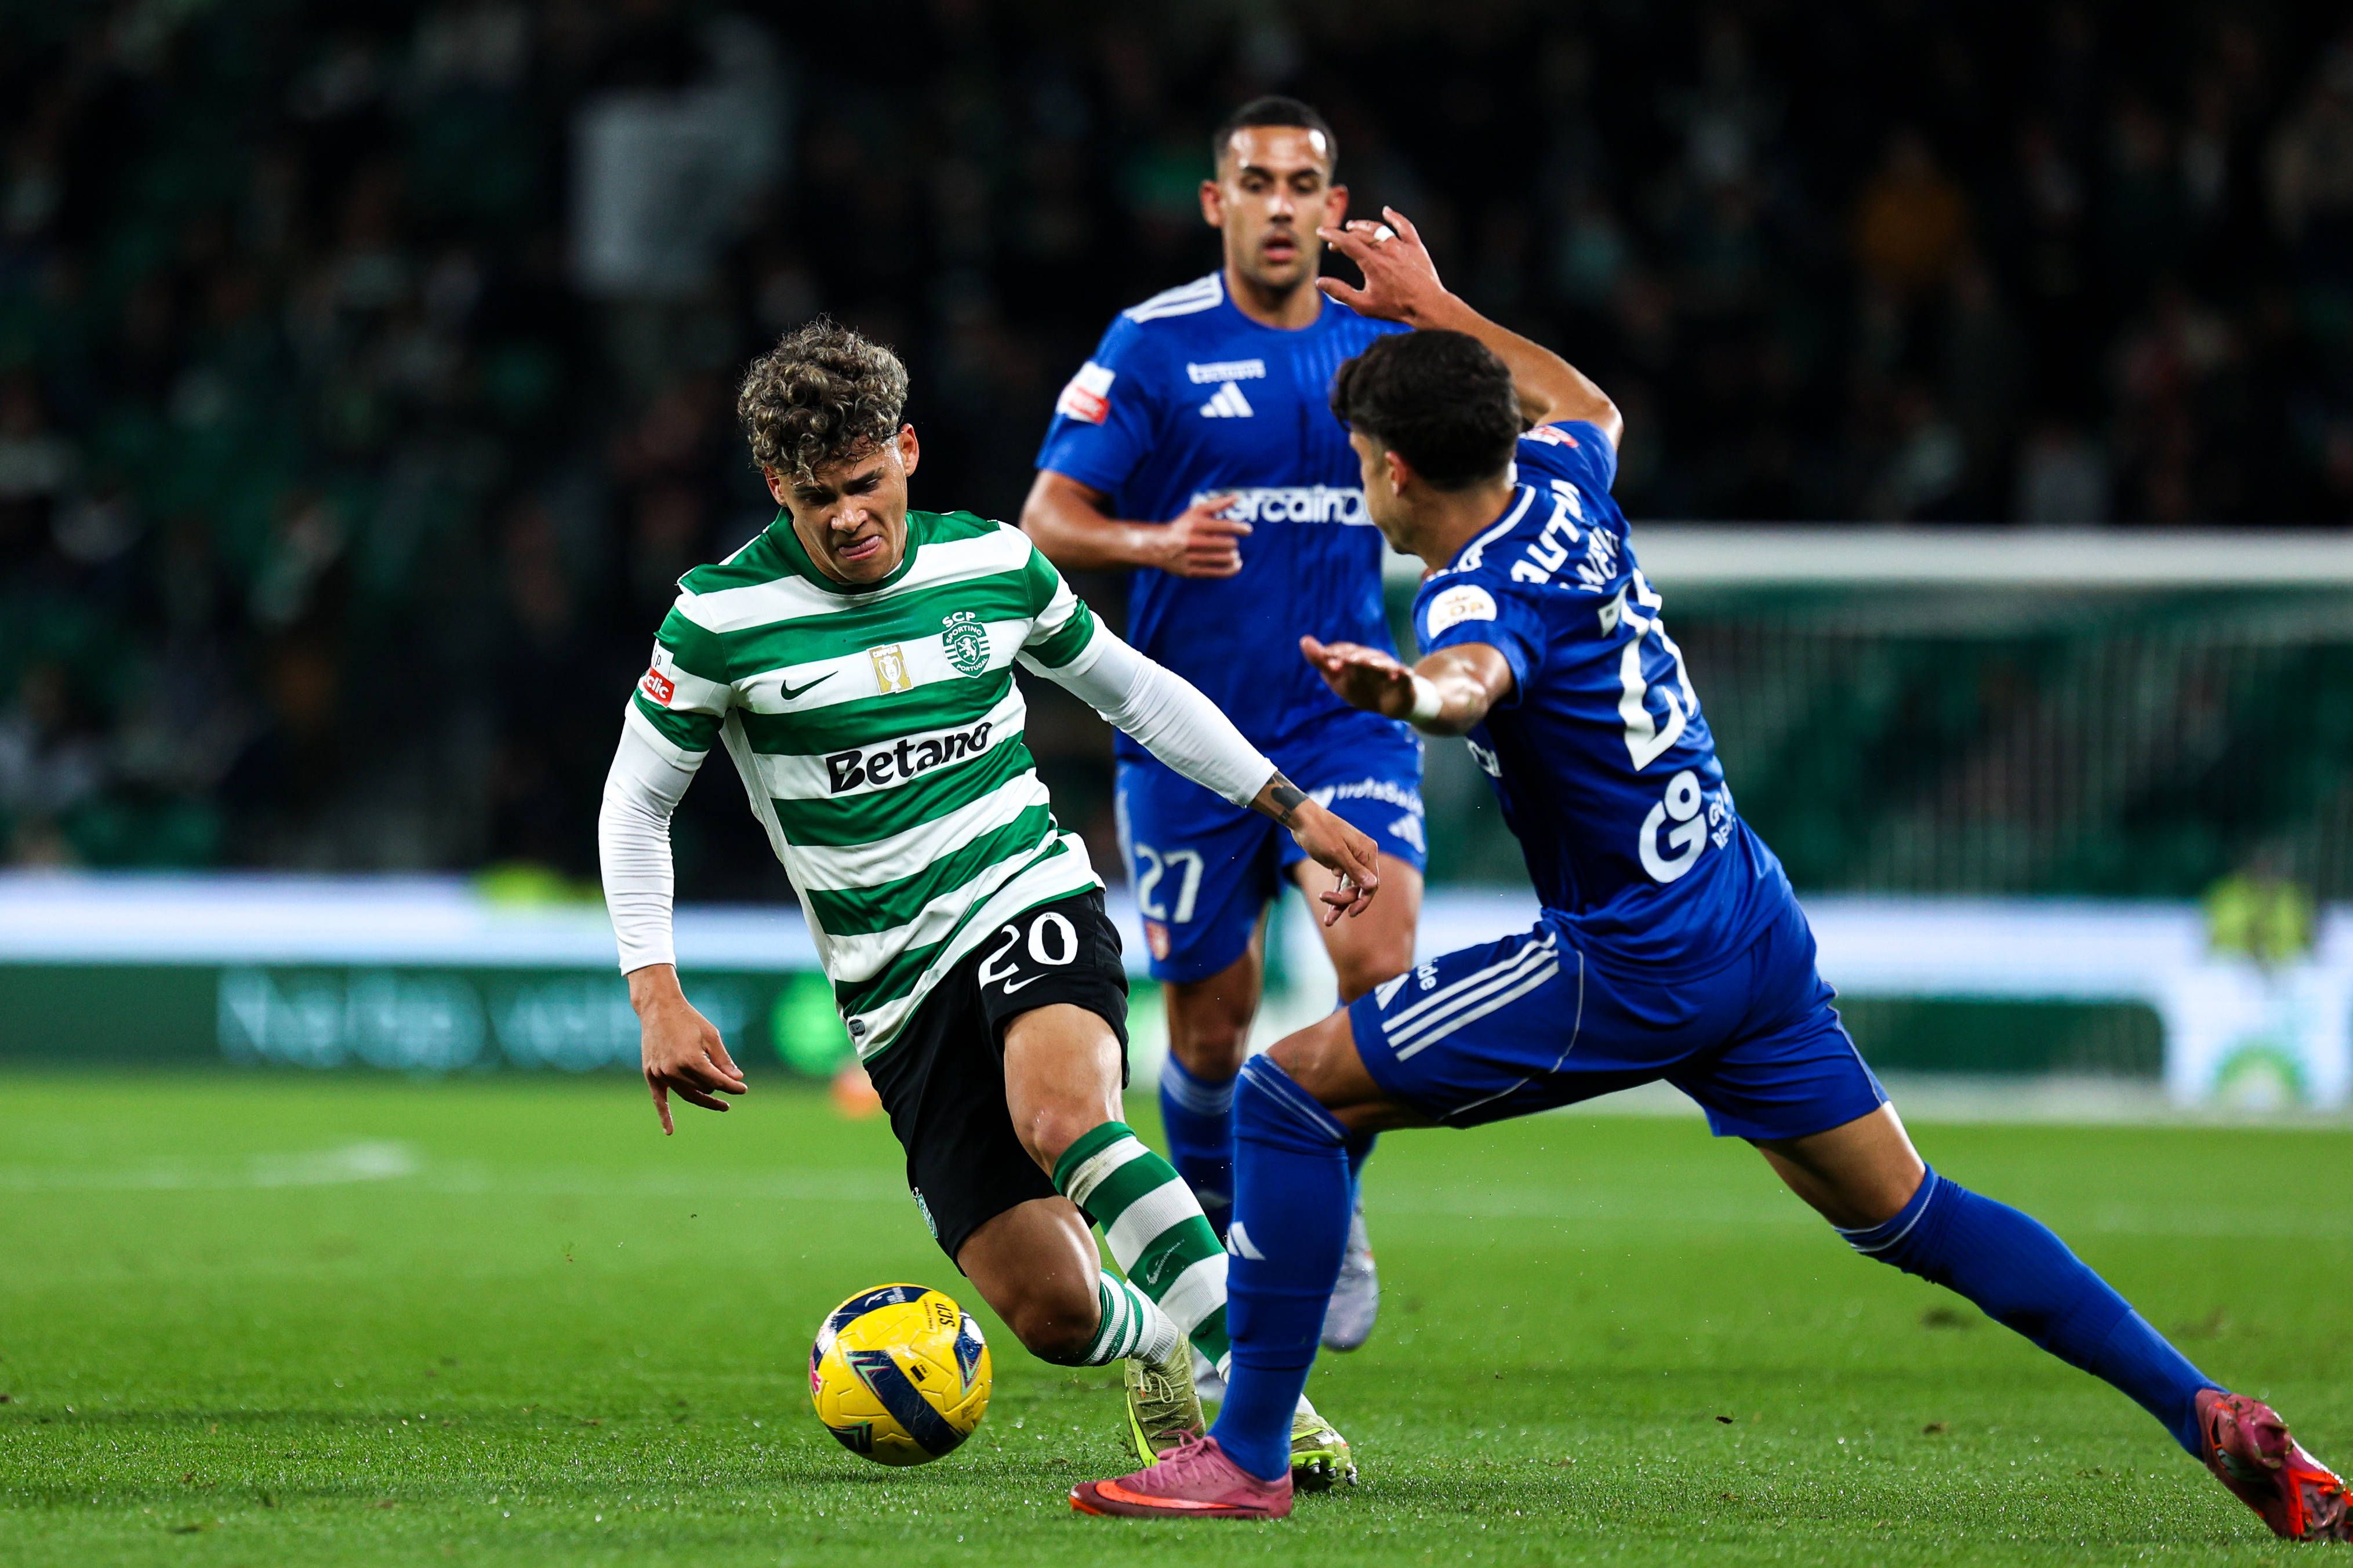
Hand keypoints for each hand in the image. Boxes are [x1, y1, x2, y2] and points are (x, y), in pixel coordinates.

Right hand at [628, 965, 745, 1134]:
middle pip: (703, 1088)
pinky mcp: (651, 1074)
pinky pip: (659, 1100)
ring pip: (688, 1094)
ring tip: (721, 1103)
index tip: (744, 1089)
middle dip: (718, 1085)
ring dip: (704, 1097)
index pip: (717, 1081)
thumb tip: (737, 1079)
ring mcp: (660, 1073)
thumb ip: (723, 1060)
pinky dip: (665, 1116)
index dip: (733, 1087)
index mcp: (691, 1059)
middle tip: (729, 1081)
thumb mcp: (711, 1036)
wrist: (658, 1008)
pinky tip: (670, 1131)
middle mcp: (674, 1069)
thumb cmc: (689, 1019)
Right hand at [1151, 493, 1249, 577]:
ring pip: (1224, 559)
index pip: (1224, 526)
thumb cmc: (1183, 526)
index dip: (1240, 528)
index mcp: (1195, 524)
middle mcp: (1192, 541)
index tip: (1248, 530)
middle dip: (1233, 543)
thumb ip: (1218, 504)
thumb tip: (1238, 497)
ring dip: (1233, 556)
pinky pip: (1218, 572)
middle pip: (1227, 544)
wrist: (1159, 546)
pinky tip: (1237, 565)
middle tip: (1232, 543)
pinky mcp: (1191, 571)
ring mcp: (1191, 558)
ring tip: (1233, 554)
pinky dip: (1231, 570)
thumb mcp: (1197, 511)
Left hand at [1285, 799, 1382, 925]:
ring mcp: (1351, 860)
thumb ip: (1355, 871)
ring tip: (1328, 920)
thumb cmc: (1319, 832)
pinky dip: (1335, 893)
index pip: (1372, 883)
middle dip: (1345, 901)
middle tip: (1330, 914)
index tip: (1351, 913)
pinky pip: (1341, 882)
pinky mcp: (1340, 862)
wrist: (1301, 819)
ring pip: (1349, 887)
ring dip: (1339, 902)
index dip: (1363, 900)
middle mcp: (1362, 856)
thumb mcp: (1336, 853)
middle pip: (1360, 888)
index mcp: (1367, 851)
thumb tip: (1373, 886)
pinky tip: (1327, 905)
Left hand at [1301, 635, 1413, 718]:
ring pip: (1383, 664)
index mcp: (1356, 657)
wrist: (1390, 703)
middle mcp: (1373, 659)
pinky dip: (1401, 674)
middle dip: (1354, 657)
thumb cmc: (1361, 686)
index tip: (1325, 658)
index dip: (1335, 654)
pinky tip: (1398, 675)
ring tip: (1369, 664)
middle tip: (1343, 661)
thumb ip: (1321, 660)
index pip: (1345, 651)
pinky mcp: (1403, 680)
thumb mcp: (1338, 677)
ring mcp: (1389, 669)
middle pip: (1364, 655)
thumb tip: (1304, 640)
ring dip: (1376, 663)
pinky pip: (1403, 675)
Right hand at [1315, 207, 1449, 324]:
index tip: (1321, 231)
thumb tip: (1320, 282)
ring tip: (1353, 226)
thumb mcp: (1363, 305)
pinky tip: (1387, 211)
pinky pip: (1405, 226)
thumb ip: (1340, 292)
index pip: (1346, 242)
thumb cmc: (1396, 307)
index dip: (1331, 235)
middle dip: (1344, 236)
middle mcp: (1386, 250)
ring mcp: (1402, 246)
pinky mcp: (1416, 247)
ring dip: (1363, 226)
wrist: (1427, 306)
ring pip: (1379, 229)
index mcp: (1371, 262)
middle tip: (1335, 244)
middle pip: (1360, 235)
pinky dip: (1395, 217)